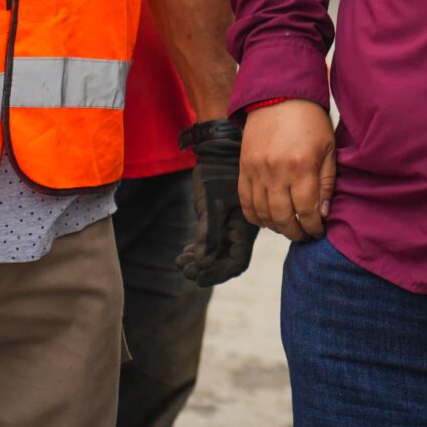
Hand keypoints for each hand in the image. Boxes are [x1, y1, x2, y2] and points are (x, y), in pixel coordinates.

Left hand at [177, 119, 258, 284]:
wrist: (217, 149)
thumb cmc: (216, 173)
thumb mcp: (210, 204)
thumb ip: (207, 235)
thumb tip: (202, 263)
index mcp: (246, 227)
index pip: (237, 263)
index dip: (217, 274)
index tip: (197, 278)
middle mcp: (242, 229)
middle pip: (226, 261)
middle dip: (205, 268)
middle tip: (184, 267)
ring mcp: (233, 225)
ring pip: (219, 253)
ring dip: (200, 260)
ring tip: (181, 260)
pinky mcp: (223, 218)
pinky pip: (214, 242)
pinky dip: (200, 250)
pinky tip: (185, 252)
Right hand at [238, 99, 335, 242]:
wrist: (278, 94)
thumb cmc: (310, 120)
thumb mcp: (329, 148)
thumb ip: (327, 182)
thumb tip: (322, 213)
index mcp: (302, 166)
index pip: (306, 211)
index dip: (313, 227)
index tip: (318, 231)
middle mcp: (276, 172)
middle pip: (283, 217)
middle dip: (296, 232)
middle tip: (304, 234)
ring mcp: (256, 171)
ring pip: (262, 213)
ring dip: (276, 227)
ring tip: (288, 227)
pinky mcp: (244, 168)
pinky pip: (245, 201)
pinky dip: (255, 216)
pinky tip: (267, 219)